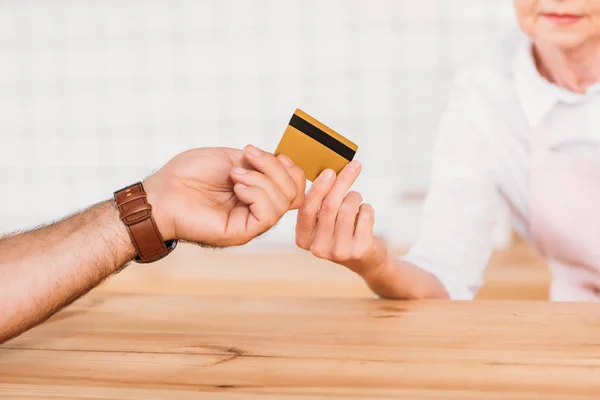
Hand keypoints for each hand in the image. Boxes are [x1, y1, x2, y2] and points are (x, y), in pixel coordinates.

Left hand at [143, 145, 305, 246]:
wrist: (163, 193)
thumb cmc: (188, 175)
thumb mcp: (232, 158)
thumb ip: (260, 163)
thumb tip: (284, 164)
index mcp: (257, 192)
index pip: (294, 186)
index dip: (290, 167)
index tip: (265, 153)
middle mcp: (257, 209)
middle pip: (294, 192)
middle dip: (275, 167)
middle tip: (246, 157)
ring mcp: (251, 223)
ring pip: (284, 201)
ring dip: (262, 178)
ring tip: (235, 174)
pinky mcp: (242, 233)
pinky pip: (268, 214)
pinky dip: (257, 193)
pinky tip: (237, 186)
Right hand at [295, 161, 388, 277]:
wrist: (365, 260)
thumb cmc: (341, 232)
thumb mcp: (323, 222)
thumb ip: (320, 202)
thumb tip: (328, 171)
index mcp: (303, 238)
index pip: (306, 209)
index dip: (318, 188)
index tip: (330, 171)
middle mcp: (318, 248)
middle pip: (329, 206)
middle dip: (343, 181)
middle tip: (354, 166)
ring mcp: (339, 251)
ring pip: (348, 208)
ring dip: (355, 197)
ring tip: (356, 199)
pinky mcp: (359, 250)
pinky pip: (365, 215)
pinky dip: (367, 208)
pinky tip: (364, 214)